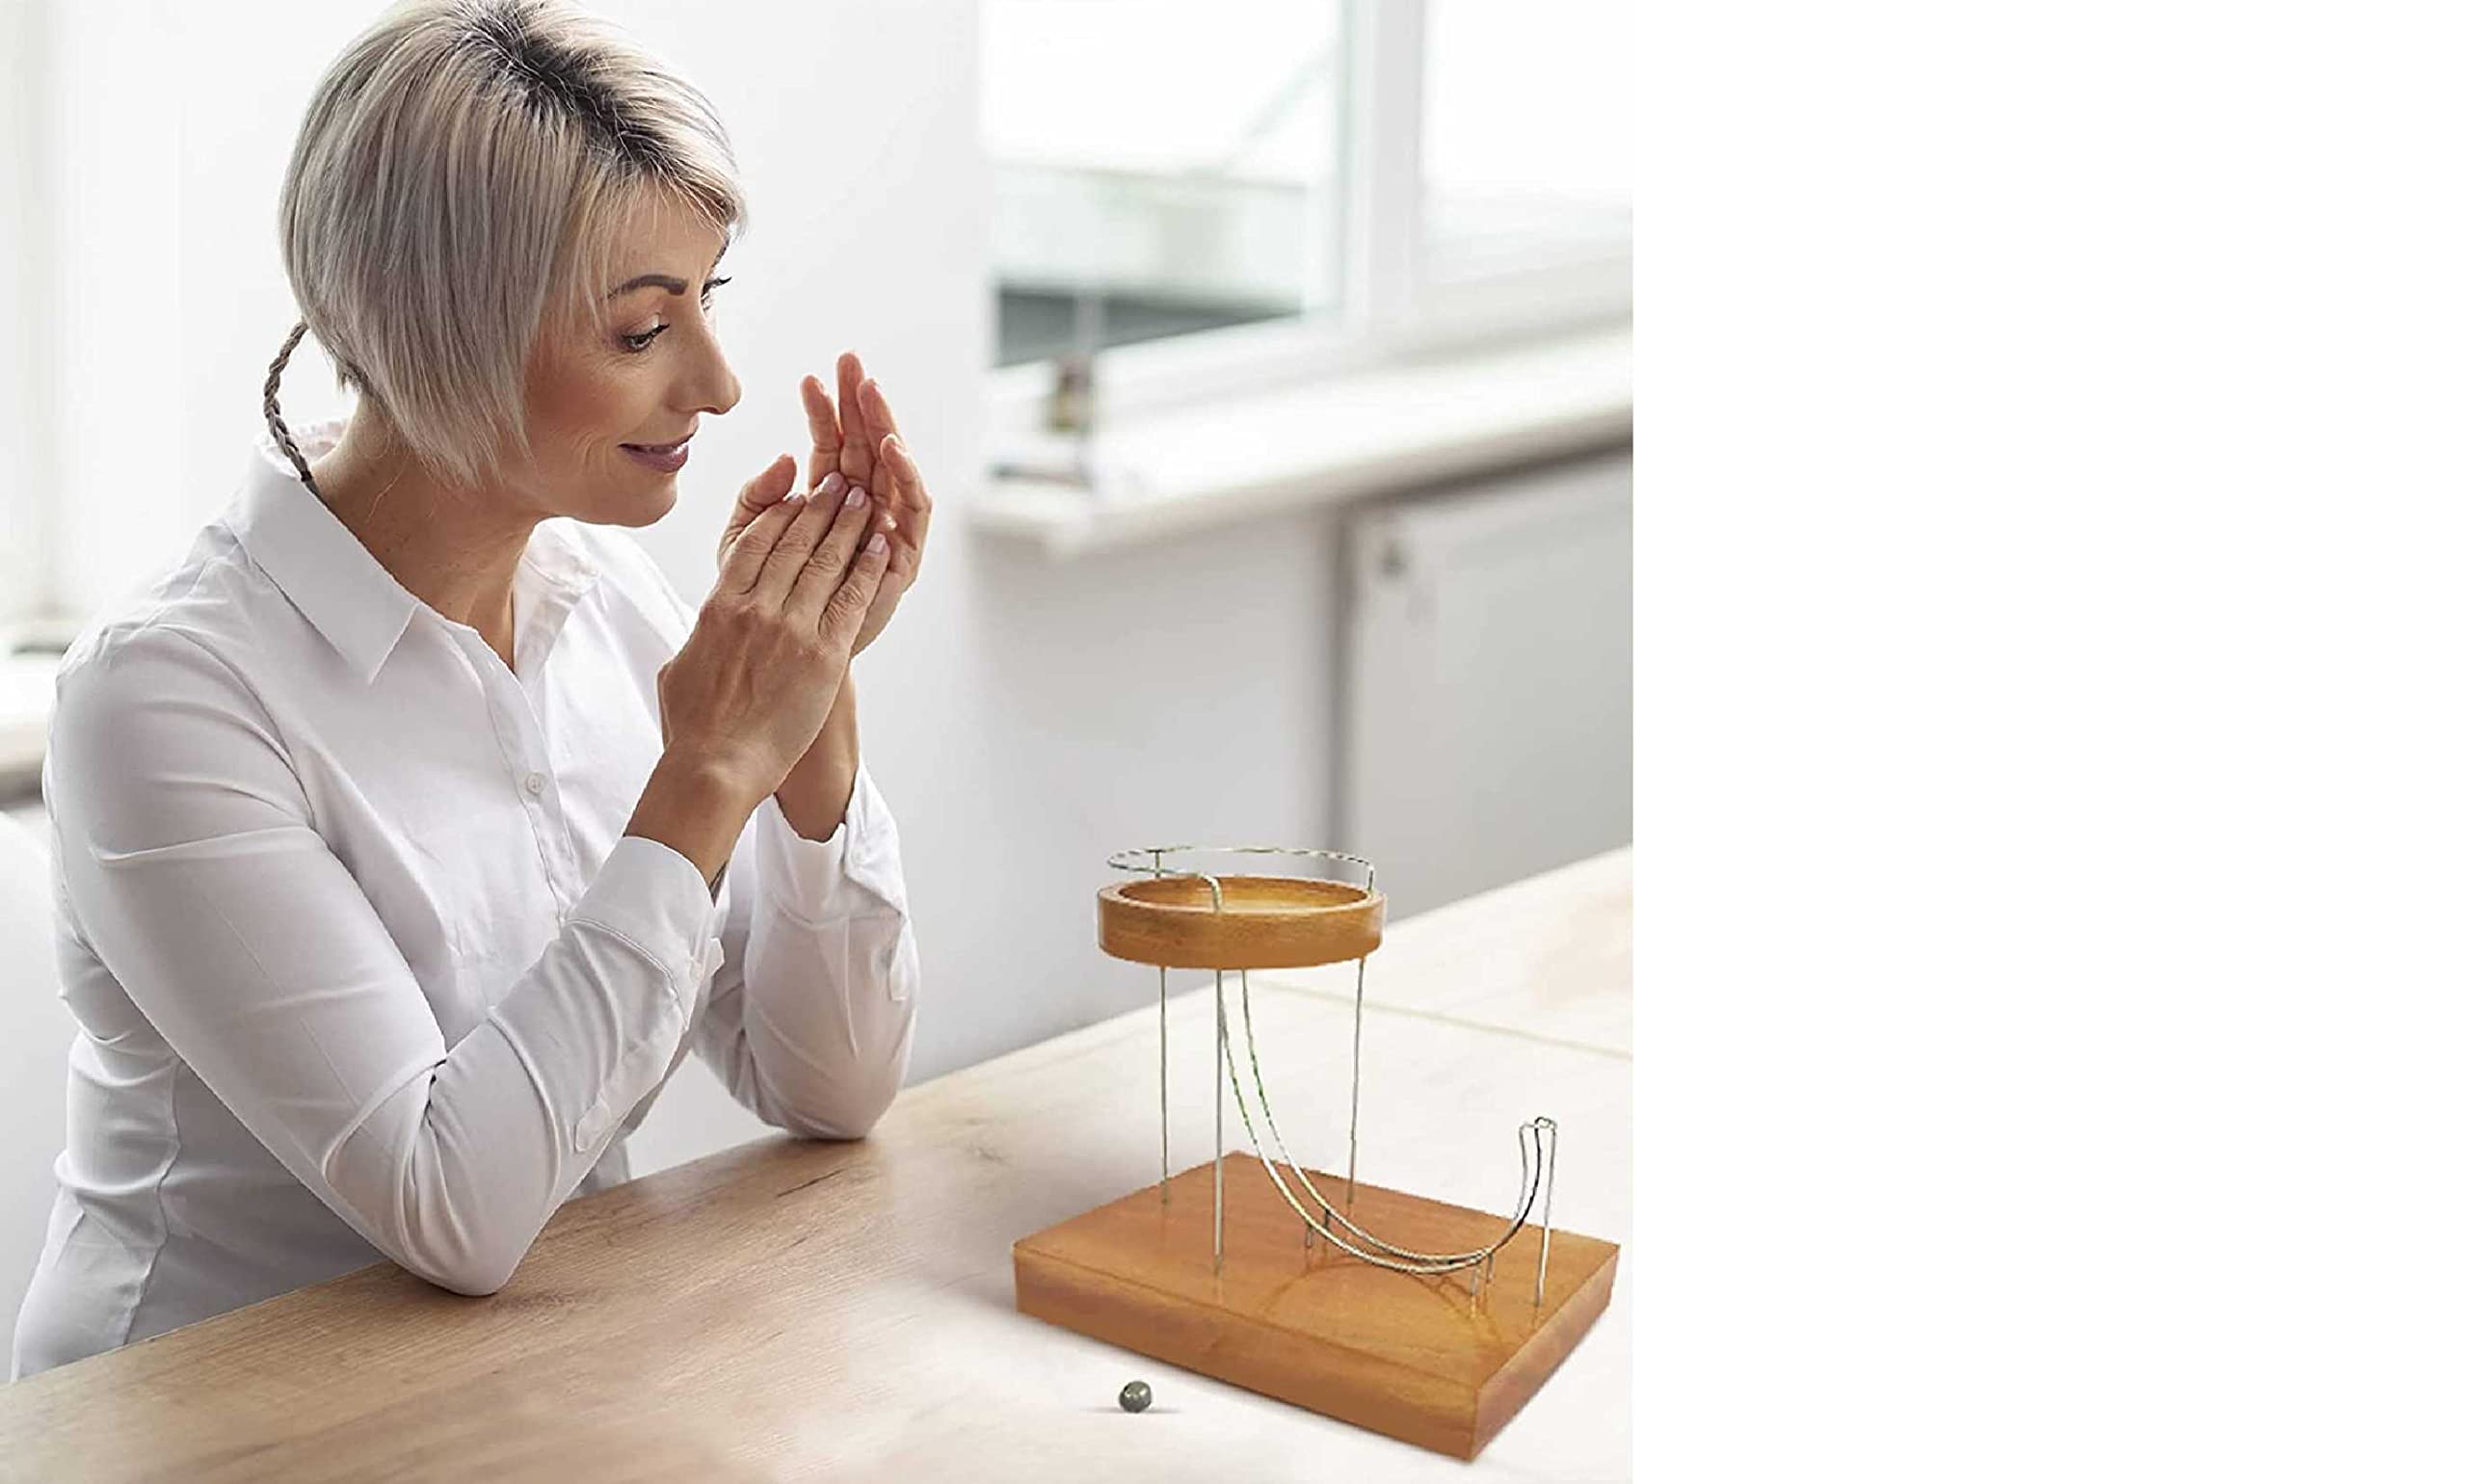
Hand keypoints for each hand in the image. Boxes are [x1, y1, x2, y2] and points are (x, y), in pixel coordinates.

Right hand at [659, 461, 892, 797]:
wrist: (715, 766)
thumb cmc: (693, 728)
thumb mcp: (679, 667)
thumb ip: (696, 637)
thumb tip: (702, 629)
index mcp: (718, 605)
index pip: (753, 543)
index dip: (778, 515)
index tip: (795, 496)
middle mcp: (756, 608)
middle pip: (794, 542)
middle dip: (820, 508)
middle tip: (839, 483)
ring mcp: (792, 628)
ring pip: (826, 562)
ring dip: (849, 526)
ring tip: (863, 500)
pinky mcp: (824, 654)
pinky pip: (851, 599)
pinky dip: (867, 569)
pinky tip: (879, 547)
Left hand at [715, 352, 930, 655]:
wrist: (783, 669)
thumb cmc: (762, 609)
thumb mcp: (746, 544)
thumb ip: (756, 500)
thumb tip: (785, 459)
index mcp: (825, 501)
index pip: (830, 444)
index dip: (824, 410)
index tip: (810, 376)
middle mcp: (861, 511)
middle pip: (866, 445)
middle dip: (860, 403)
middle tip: (852, 363)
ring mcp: (885, 531)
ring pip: (892, 468)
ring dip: (885, 427)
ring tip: (872, 393)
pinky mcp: (903, 558)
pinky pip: (913, 510)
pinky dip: (906, 476)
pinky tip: (890, 448)